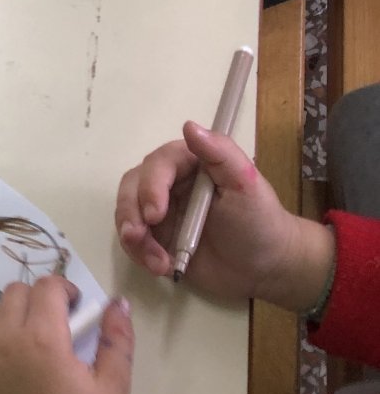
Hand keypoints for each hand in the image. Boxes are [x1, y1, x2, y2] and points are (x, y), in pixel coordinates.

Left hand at [0, 278, 133, 393]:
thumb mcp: (113, 386)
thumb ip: (117, 339)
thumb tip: (117, 301)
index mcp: (44, 338)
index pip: (47, 287)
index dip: (64, 290)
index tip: (73, 307)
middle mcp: (5, 339)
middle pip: (16, 293)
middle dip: (38, 301)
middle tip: (52, 325)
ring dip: (9, 317)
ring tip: (25, 343)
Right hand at [116, 120, 334, 310]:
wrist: (266, 267)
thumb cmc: (259, 221)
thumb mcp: (246, 184)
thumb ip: (220, 153)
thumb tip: (189, 126)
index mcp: (189, 164)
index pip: (157, 164)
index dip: (151, 187)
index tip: (156, 214)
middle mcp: (169, 184)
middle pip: (132, 185)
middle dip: (130, 211)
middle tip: (137, 237)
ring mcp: (161, 212)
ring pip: (127, 213)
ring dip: (134, 237)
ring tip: (157, 262)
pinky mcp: (157, 238)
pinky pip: (133, 241)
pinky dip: (140, 254)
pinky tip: (162, 267)